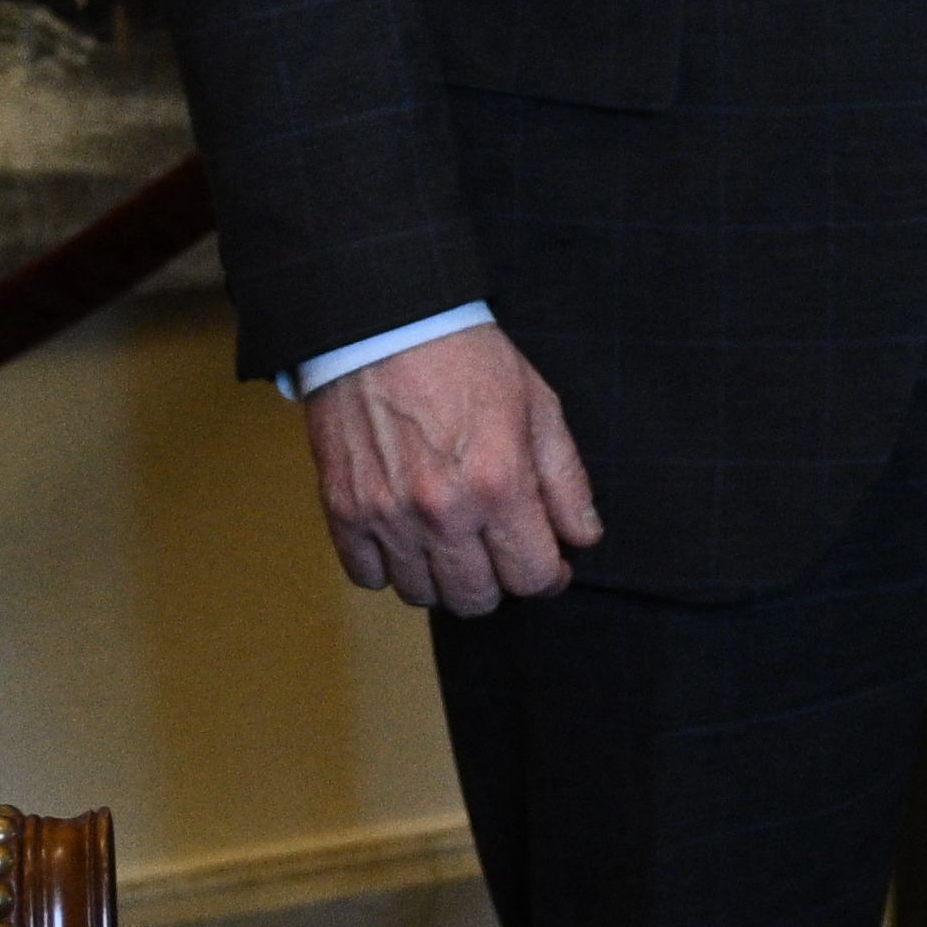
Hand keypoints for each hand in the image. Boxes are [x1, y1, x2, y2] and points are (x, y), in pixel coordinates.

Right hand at [305, 322, 602, 617]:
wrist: (383, 327)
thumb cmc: (465, 360)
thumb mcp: (538, 406)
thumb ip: (566, 480)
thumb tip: (583, 538)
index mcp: (499, 484)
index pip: (533, 577)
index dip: (550, 575)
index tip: (548, 562)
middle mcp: (442, 511)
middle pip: (476, 599)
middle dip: (499, 582)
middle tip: (499, 550)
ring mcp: (387, 516)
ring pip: (422, 595)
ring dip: (443, 579)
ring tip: (452, 542)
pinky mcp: (343, 511)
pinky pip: (368, 578)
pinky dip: (389, 568)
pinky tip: (407, 537)